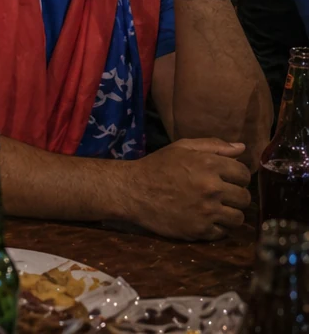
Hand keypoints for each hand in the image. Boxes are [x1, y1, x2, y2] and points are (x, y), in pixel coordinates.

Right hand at [125, 138, 249, 239]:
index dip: (238, 176)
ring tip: (216, 209)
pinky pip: (223, 232)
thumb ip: (213, 145)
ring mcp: (207, 211)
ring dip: (230, 213)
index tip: (228, 179)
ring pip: (238, 217)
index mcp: (210, 164)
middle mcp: (212, 188)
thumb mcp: (182, 147)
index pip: (244, 174)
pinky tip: (205, 219)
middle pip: (245, 197)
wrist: (132, 191)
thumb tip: (242, 148)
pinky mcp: (200, 229)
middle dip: (236, 196)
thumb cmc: (157, 166)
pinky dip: (217, 227)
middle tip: (221, 195)